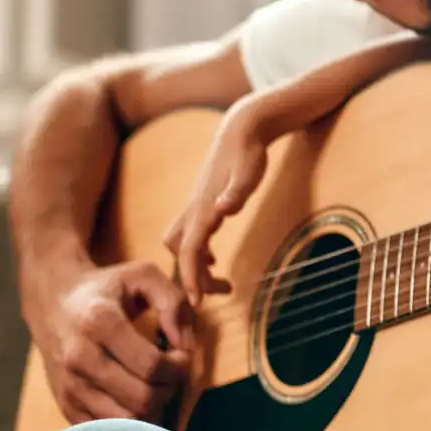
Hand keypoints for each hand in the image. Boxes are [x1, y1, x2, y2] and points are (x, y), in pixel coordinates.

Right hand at [37, 262, 191, 423]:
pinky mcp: (65, 406)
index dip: (179, 366)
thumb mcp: (145, 276)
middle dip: (170, 388)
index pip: (151, 365)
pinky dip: (132, 422)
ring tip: (156, 383)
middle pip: (142, 398)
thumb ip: (174, 302)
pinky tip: (136, 396)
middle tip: (173, 372)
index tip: (183, 355)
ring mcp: (69, 386)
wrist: (55, 303)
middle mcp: (78, 358)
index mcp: (99, 322)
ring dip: (154, 407)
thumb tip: (185, 344)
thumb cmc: (109, 289)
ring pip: (126, 422)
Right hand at [163, 99, 270, 303]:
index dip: (190, 277)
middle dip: (191, 277)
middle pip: (181, 252)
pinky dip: (197, 253)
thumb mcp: (248, 172)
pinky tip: (213, 259)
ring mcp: (196, 206)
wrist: (241, 128)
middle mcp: (194, 209)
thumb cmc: (248, 151)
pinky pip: (191, 236)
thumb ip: (237, 192)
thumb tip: (223, 209)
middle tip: (217, 296)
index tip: (195, 302)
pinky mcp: (203, 204)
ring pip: (181, 244)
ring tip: (219, 285)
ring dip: (194, 267)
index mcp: (204, 208)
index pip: (189, 250)